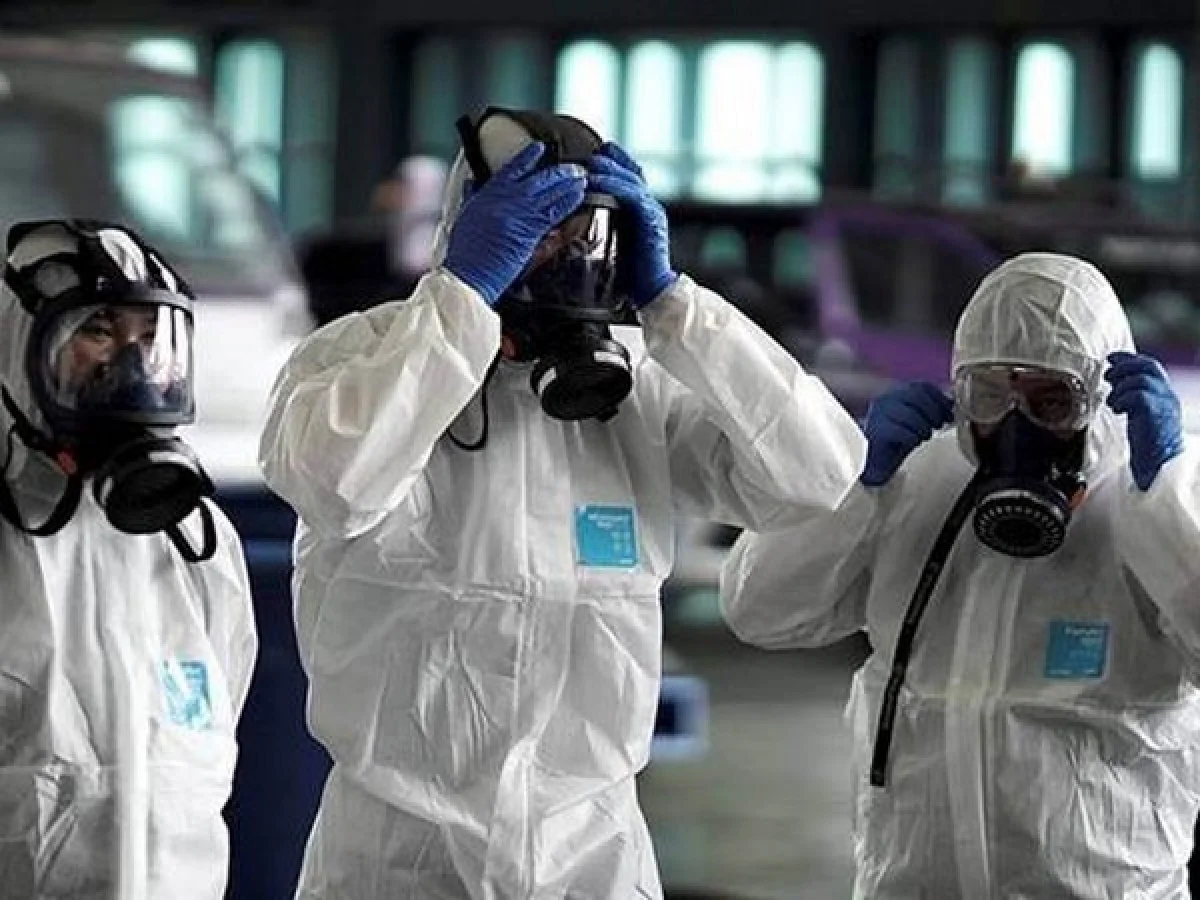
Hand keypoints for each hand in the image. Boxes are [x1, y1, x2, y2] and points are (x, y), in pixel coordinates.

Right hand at [443, 142, 586, 305]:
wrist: (469, 273)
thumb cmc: (466, 253)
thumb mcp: (464, 217)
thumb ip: (472, 197)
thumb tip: (471, 183)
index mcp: (488, 194)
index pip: (512, 169)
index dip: (528, 157)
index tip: (540, 148)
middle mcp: (505, 199)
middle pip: (537, 179)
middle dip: (558, 172)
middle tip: (574, 168)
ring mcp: (518, 214)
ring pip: (549, 193)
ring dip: (568, 184)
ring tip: (582, 179)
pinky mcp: (529, 231)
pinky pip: (553, 213)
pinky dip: (567, 202)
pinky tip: (579, 197)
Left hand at [587, 142, 676, 307]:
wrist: (651, 291)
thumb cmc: (629, 272)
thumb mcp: (611, 242)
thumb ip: (601, 226)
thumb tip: (573, 219)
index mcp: (639, 209)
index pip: (628, 176)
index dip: (613, 162)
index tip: (593, 154)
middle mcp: (647, 205)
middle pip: (631, 171)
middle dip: (610, 159)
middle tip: (589, 155)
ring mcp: (651, 211)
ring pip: (631, 180)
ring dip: (609, 170)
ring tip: (589, 165)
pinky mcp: (651, 220)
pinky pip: (633, 196)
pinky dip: (614, 186)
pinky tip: (597, 182)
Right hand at [861, 382, 954, 486]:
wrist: (876, 463)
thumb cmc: (897, 442)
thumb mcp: (918, 422)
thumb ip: (932, 411)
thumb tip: (951, 404)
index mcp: (896, 394)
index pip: (921, 386)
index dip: (939, 399)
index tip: (948, 413)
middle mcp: (885, 400)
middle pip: (916, 396)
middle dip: (933, 411)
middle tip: (938, 425)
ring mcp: (878, 414)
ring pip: (909, 414)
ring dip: (923, 427)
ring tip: (924, 436)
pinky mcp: (875, 430)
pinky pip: (899, 430)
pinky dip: (911, 437)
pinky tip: (912, 442)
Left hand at [1105, 351, 1183, 490]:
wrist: (1160, 466)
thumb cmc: (1148, 443)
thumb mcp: (1140, 414)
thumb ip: (1132, 397)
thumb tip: (1113, 383)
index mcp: (1163, 394)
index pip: (1150, 366)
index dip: (1130, 358)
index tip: (1111, 358)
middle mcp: (1167, 396)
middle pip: (1148, 366)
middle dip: (1124, 366)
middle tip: (1108, 374)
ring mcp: (1164, 404)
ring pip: (1141, 380)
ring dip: (1120, 386)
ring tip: (1112, 400)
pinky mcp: (1156, 415)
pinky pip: (1139, 396)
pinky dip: (1122, 399)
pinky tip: (1117, 409)